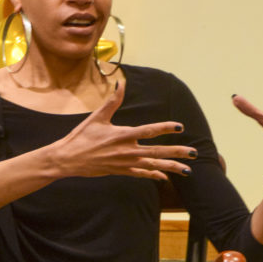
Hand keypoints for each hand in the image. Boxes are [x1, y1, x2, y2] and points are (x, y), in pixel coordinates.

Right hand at [56, 80, 195, 180]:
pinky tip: (165, 177)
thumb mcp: (97, 117)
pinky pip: (141, 174)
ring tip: (187, 170)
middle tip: (194, 154)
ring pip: (153, 166)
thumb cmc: (81, 137)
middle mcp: (127, 151)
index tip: (179, 127)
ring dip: (171, 167)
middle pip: (157, 152)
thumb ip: (113, 101)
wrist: (68, 159)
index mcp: (122, 135)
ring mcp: (125, 163)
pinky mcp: (120, 171)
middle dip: (177, 153)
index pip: (149, 131)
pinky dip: (153, 175)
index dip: (165, 128)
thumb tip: (121, 84)